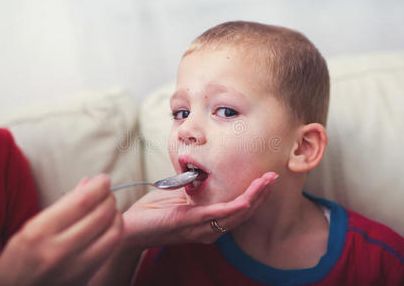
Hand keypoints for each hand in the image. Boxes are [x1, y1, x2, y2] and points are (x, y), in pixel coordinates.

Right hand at [0, 174, 122, 285]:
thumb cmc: (18, 261)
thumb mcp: (31, 228)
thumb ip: (62, 206)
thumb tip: (89, 183)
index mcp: (40, 232)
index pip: (82, 201)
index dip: (99, 186)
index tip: (103, 179)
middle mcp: (59, 250)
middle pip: (101, 215)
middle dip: (109, 198)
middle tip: (107, 193)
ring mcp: (75, 267)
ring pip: (113, 233)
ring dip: (116, 215)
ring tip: (110, 209)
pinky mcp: (87, 277)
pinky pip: (111, 249)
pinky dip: (115, 232)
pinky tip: (110, 226)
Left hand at [122, 171, 277, 249]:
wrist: (130, 227)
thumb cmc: (153, 212)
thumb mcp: (178, 196)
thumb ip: (194, 188)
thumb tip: (204, 172)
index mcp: (207, 223)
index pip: (238, 210)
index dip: (254, 196)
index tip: (266, 178)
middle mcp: (209, 230)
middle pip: (243, 213)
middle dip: (261, 194)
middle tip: (274, 176)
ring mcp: (201, 229)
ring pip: (236, 214)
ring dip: (254, 197)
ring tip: (267, 181)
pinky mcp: (190, 223)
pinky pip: (218, 216)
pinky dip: (235, 207)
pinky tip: (247, 198)